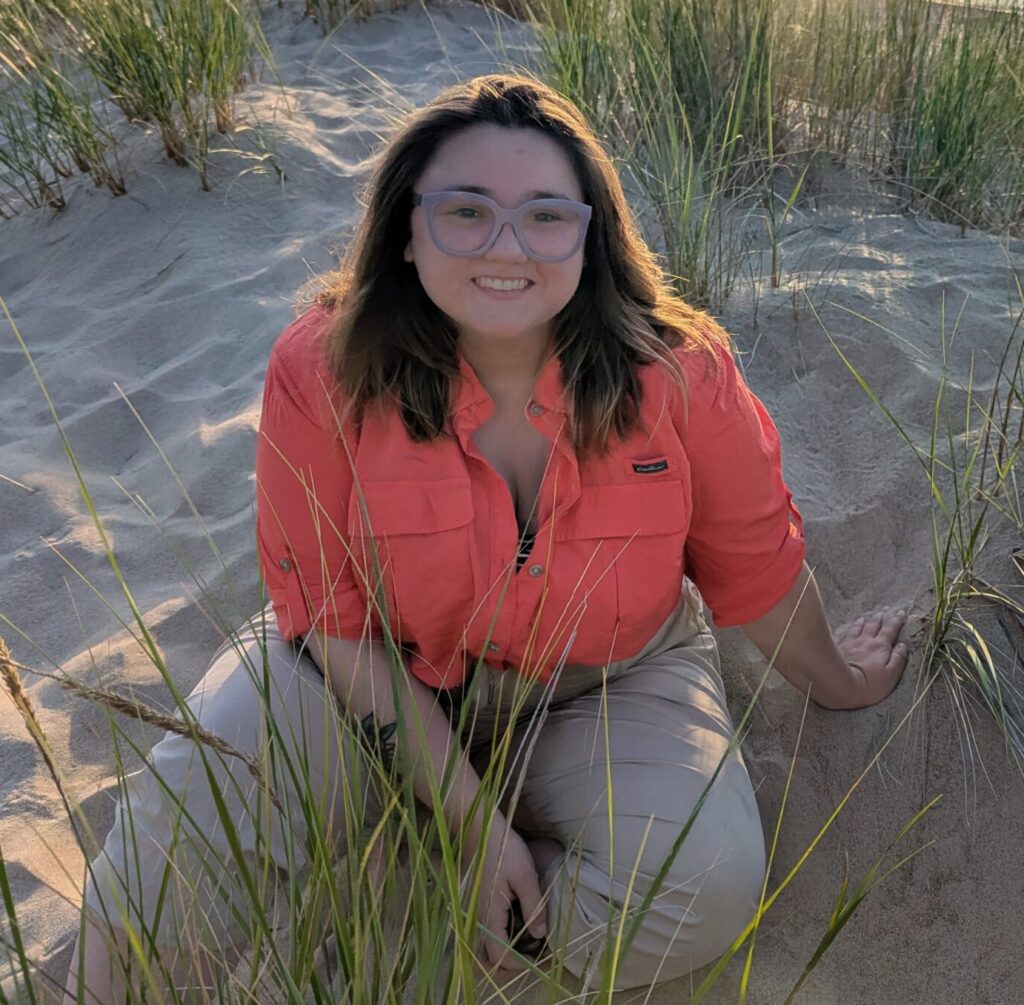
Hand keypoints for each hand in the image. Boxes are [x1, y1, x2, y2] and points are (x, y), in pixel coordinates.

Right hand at [462, 812, 547, 978]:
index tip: (537, 959)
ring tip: (524, 942)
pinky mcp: (473, 903)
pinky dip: (495, 938)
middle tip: (530, 955)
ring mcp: (472, 911)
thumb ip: (533, 907)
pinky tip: (513, 925)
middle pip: (486, 958)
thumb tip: (540, 935)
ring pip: (482, 946)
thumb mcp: (525, 876)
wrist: (479, 828)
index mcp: (488, 916)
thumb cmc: (504, 850)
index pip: (499, 956)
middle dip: (508, 964)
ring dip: (500, 952)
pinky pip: (481, 932)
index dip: (518, 964)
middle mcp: (476, 918)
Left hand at [826, 606, 908, 709]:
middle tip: (885, 609)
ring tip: (867, 615)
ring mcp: (849, 642)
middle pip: (873, 625)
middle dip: (881, 616)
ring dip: (864, 620)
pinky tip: (848, 624)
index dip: (896, 621)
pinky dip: (848, 626)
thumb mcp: (890, 675)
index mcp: (880, 646)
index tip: (901, 612)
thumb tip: (903, 646)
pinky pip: (844, 632)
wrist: (839, 684)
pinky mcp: (837, 646)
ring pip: (858, 627)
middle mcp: (865, 640)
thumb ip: (898, 659)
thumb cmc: (869, 684)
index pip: (890, 630)